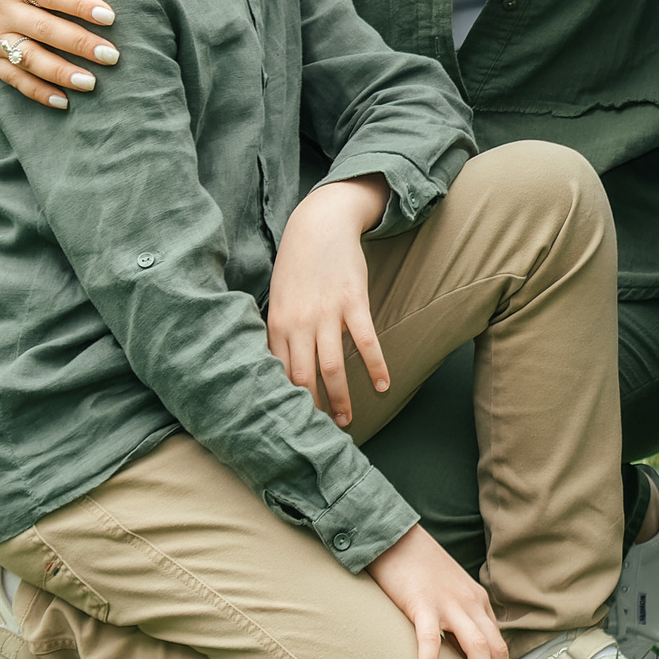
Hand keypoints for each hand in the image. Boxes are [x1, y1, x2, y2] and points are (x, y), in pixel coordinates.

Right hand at [0, 0, 119, 108]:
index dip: (78, 5)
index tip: (110, 16)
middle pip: (43, 31)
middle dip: (78, 45)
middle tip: (112, 56)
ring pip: (27, 60)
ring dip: (59, 74)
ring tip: (92, 83)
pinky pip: (10, 77)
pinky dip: (35, 92)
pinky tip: (63, 102)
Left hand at [265, 177, 390, 426]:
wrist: (319, 225)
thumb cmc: (297, 264)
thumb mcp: (278, 298)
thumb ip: (278, 332)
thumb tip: (275, 367)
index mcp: (276, 324)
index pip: (277, 374)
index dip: (285, 402)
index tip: (292, 423)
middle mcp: (299, 323)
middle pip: (302, 378)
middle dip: (311, 409)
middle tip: (320, 433)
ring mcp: (327, 313)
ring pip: (332, 367)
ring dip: (340, 398)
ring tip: (347, 421)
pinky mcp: (354, 302)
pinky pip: (366, 342)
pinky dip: (375, 366)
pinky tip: (382, 386)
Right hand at [366, 525, 511, 658]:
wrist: (396, 537)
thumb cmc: (419, 568)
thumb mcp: (449, 592)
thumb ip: (460, 617)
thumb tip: (461, 654)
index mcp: (477, 602)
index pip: (500, 644)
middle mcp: (470, 603)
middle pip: (496, 648)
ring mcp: (448, 603)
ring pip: (476, 646)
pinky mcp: (422, 603)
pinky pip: (429, 639)